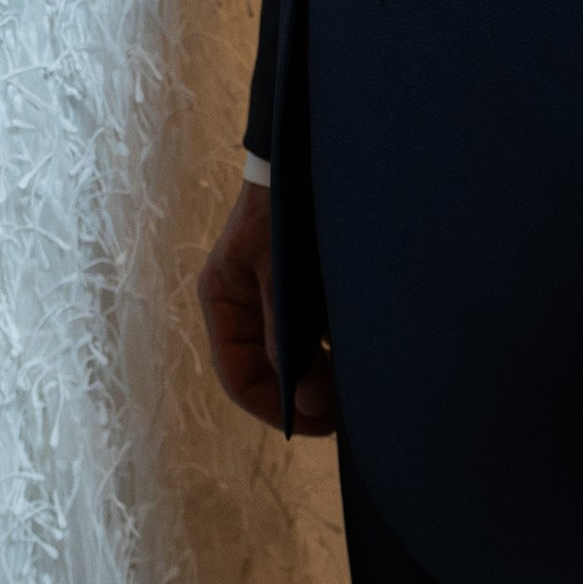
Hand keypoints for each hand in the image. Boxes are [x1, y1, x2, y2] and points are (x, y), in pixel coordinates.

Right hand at [196, 182, 336, 434]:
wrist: (305, 158)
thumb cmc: (282, 209)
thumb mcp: (278, 271)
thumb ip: (283, 333)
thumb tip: (299, 395)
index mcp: (223, 303)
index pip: (238, 376)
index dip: (273, 407)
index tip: (315, 424)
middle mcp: (244, 307)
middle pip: (267, 373)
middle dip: (302, 396)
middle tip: (344, 415)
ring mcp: (273, 299)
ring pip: (293, 357)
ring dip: (320, 376)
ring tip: (355, 392)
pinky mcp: (303, 289)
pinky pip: (313, 334)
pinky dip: (331, 350)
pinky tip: (358, 355)